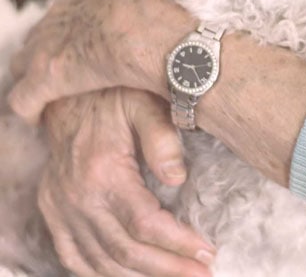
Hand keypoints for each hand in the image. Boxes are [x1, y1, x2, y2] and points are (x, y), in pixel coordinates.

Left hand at [9, 0, 193, 123]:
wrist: (148, 30)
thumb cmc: (160, 12)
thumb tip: (162, 1)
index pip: (66, 10)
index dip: (75, 28)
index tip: (86, 42)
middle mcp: (59, 16)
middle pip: (42, 34)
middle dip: (51, 51)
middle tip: (67, 69)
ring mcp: (48, 45)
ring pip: (25, 62)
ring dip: (35, 78)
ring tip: (49, 96)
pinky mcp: (46, 77)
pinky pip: (24, 98)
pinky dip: (31, 108)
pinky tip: (39, 118)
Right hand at [39, 87, 214, 276]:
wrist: (69, 91)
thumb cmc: (115, 97)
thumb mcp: (145, 105)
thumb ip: (162, 138)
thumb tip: (178, 179)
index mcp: (102, 173)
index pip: (145, 224)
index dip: (179, 244)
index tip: (208, 253)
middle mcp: (76, 198)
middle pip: (124, 251)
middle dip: (167, 268)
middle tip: (203, 273)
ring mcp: (60, 208)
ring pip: (99, 262)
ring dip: (139, 276)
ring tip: (177, 275)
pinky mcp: (52, 210)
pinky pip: (72, 256)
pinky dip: (100, 273)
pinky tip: (129, 275)